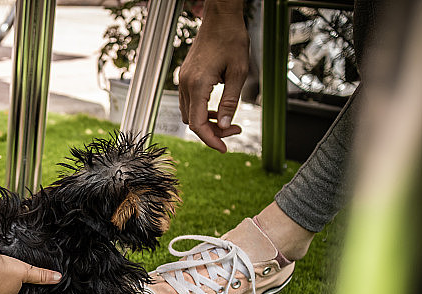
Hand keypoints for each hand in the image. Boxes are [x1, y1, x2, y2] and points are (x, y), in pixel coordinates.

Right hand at [178, 0, 249, 152]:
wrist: (220, 18)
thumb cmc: (232, 39)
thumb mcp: (239, 72)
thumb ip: (230, 101)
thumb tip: (225, 124)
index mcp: (198, 84)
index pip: (198, 124)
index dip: (211, 139)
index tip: (224, 148)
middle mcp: (186, 84)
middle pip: (192, 121)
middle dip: (212, 131)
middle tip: (235, 130)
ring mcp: (183, 80)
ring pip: (189, 113)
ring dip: (207, 122)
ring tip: (229, 121)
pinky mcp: (186, 76)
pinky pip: (189, 102)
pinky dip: (202, 111)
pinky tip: (217, 109)